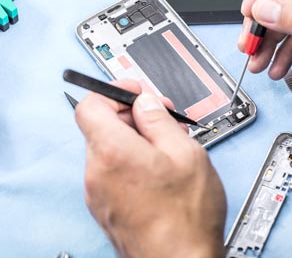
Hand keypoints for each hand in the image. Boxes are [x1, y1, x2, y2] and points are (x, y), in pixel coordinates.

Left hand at [74, 80, 225, 257]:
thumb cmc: (186, 215)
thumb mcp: (186, 152)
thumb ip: (160, 120)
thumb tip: (146, 103)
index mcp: (113, 151)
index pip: (91, 105)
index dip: (114, 91)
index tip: (137, 92)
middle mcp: (97, 172)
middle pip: (101, 126)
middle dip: (132, 115)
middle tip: (163, 117)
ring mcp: (99, 193)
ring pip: (109, 149)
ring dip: (135, 139)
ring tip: (169, 146)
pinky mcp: (106, 208)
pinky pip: (113, 171)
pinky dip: (132, 161)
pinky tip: (161, 168)